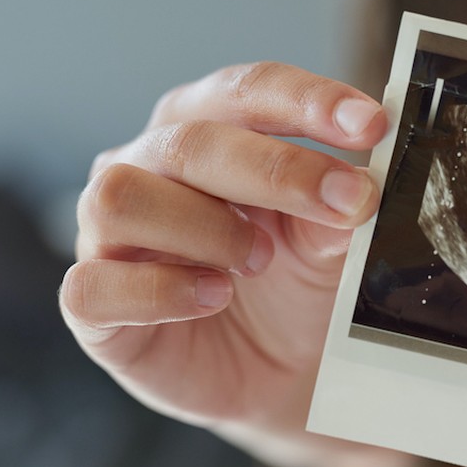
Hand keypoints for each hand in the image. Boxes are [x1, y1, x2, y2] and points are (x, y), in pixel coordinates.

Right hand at [59, 62, 409, 466]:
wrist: (278, 375)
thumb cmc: (294, 288)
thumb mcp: (328, 249)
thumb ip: (335, 217)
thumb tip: (355, 192)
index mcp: (207, 128)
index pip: (247, 92)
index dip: (309, 101)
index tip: (372, 124)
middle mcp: (148, 168)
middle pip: (190, 140)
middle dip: (278, 169)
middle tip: (348, 202)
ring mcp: (110, 235)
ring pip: (123, 196)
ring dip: (206, 226)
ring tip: (259, 260)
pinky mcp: (93, 305)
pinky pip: (94, 285)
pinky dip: (162, 290)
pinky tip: (214, 296)